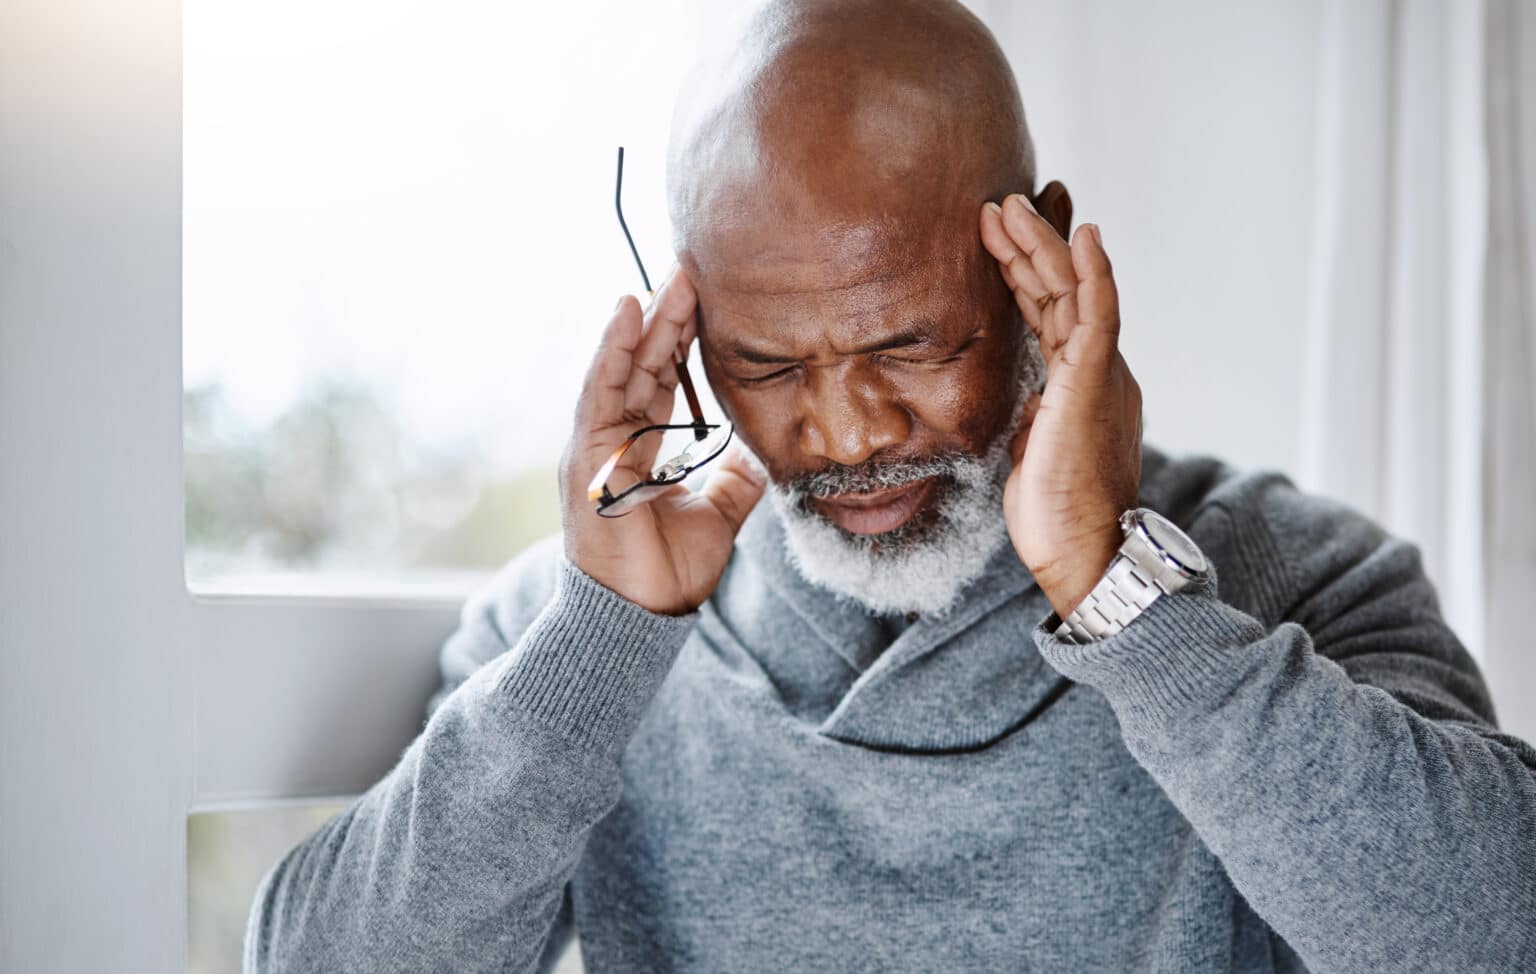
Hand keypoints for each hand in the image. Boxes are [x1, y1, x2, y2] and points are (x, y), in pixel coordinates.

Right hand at [560, 265, 764, 615]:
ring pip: (623, 366)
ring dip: (646, 320)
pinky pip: (600, 389)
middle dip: (669, 316)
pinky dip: (612, 348)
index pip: (664, 378)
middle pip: (645, 363)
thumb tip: (761, 453)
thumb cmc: (667, 572)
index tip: (708, 298)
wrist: (643, 616)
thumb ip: (735, 480)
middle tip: (694, 270)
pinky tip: (627, 310)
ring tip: (669, 278)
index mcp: (643, 448)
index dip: (684, 338)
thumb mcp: (718, 515)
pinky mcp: (585, 453)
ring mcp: (597, 443)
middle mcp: (615, 438)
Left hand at [979, 195, 1142, 618]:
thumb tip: (1023, 405)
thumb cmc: (1056, 516)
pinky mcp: (1096, 383)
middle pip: (1060, 292)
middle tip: (997, 205)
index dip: (1024, 276)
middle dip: (1028, 247)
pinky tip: (1081, 234)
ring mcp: (1100, 373)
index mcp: (1079, 385)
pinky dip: (1092, 272)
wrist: (1084, 552)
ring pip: (1074, 291)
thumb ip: (1032, 417)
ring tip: (1010, 206)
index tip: (996, 239)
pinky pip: (1098, 314)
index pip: (1049, 315)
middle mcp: (1096, 370)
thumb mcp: (1031, 451)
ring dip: (1042, 245)